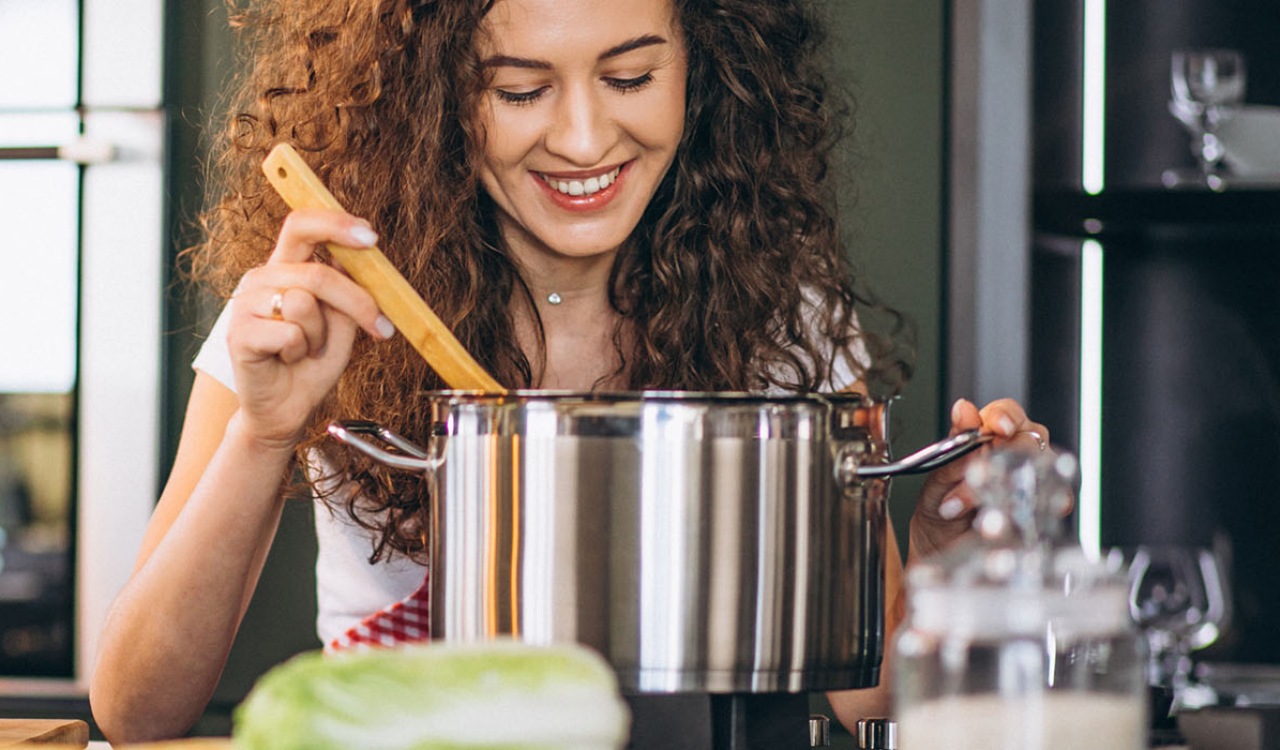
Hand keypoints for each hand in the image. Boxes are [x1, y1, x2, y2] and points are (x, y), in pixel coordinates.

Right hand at [226, 208, 393, 449]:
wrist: (287, 409)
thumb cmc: (313, 363)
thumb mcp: (342, 322)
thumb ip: (348, 289)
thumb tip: (364, 258)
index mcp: (286, 267)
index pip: (301, 225)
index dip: (335, 224)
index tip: (370, 237)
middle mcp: (262, 278)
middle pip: (318, 272)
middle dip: (357, 301)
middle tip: (380, 327)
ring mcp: (245, 304)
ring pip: (303, 303)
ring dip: (319, 336)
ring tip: (306, 349)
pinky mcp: (238, 333)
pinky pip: (288, 333)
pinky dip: (299, 352)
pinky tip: (286, 359)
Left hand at [908, 397, 1056, 560]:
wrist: (939, 546)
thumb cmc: (940, 505)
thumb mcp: (940, 475)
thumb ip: (956, 444)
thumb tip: (964, 409)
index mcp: (990, 437)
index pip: (1007, 413)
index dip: (1004, 416)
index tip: (997, 426)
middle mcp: (1016, 455)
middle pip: (1031, 439)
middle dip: (1004, 456)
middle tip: (976, 475)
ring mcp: (1032, 482)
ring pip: (1042, 469)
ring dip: (1009, 487)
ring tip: (975, 509)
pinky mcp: (1040, 510)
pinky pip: (1051, 503)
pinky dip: (1024, 510)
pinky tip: (1001, 520)